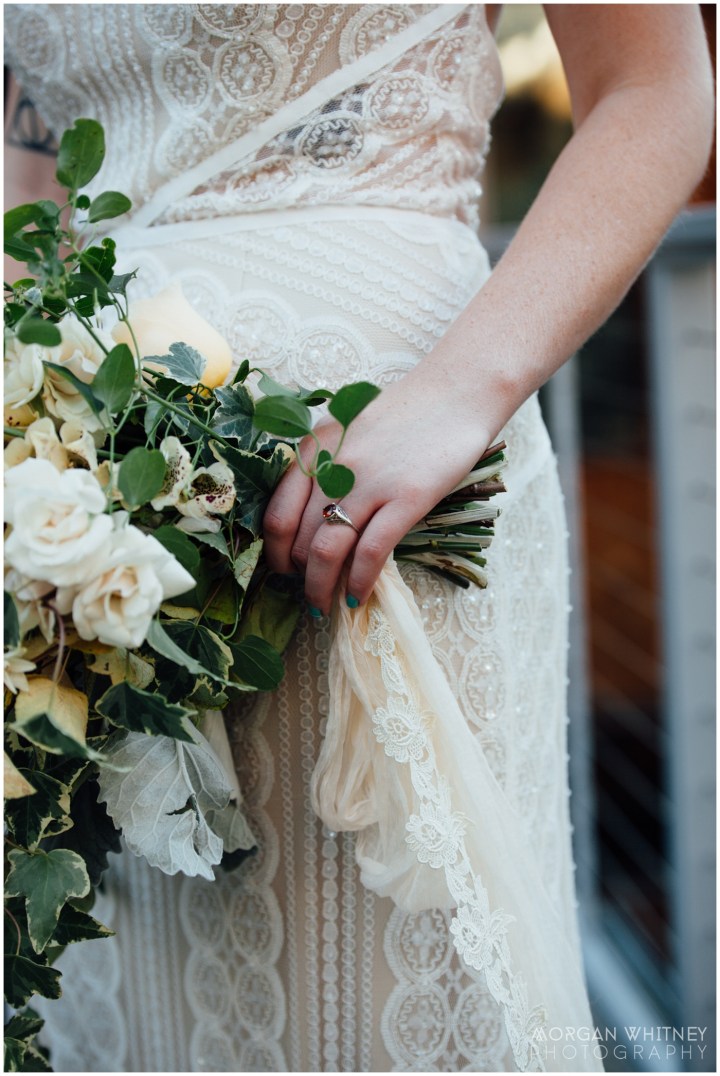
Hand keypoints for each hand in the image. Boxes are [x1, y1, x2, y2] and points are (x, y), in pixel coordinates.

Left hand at [262, 371, 491, 613]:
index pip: (276, 514)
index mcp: (314, 450)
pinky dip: (359, 581)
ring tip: (325, 606)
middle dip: (299, 577)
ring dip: (321, 587)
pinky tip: (357, 595)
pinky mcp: (406, 498)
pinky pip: (370, 552)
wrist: (456, 391)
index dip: (276, 553)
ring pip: (327, 551)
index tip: (284, 571)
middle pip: (299, 539)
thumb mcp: (349, 432)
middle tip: (309, 593)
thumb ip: (326, 469)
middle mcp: (333, 467)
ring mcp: (369, 483)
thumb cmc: (405, 413)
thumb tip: (315, 520)